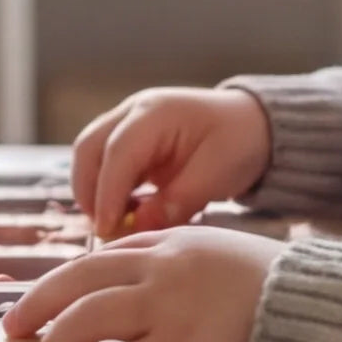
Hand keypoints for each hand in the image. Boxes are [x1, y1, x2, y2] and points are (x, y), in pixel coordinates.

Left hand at [1, 225, 284, 341]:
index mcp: (176, 243)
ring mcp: (166, 310)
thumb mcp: (230, 255)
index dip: (70, 277)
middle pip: (79, 278)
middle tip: (14, 324)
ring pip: (84, 320)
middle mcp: (163, 270)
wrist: (320, 315)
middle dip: (38, 302)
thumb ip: (188, 264)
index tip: (51, 295)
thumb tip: (151, 286)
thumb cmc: (285, 291)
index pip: (107, 254)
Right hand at [72, 87, 271, 239]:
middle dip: (88, 191)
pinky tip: (126, 213)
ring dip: (94, 191)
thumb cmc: (238, 142)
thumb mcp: (216, 174)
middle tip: (103, 229)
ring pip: (90, 154)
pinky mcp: (130, 140)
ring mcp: (128, 123)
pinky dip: (107, 189)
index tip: (105, 229)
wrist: (253, 124)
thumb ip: (177, 201)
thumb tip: (138, 227)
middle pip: (89, 147)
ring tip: (115, 224)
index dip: (107, 192)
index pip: (118, 151)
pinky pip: (104, 163)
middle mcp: (134, 112)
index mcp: (157, 113)